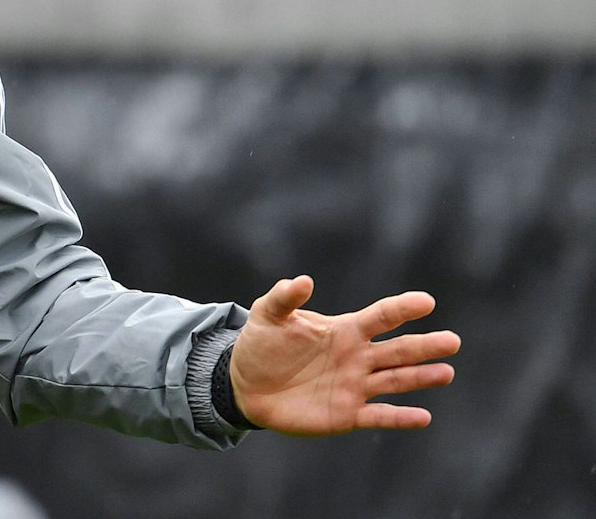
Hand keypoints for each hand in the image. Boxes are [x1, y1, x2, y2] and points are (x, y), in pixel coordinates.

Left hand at [230, 275, 458, 436]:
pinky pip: (380, 416)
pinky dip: (401, 417)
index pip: (380, 317)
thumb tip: (303, 280)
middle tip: (452, 341)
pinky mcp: (348, 414)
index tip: (426, 302)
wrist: (247, 386)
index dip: (402, 309)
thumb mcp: (267, 316)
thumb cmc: (261, 345)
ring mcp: (355, 386)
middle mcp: (357, 358)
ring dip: (421, 377)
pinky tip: (423, 416)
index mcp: (344, 331)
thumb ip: (284, 298)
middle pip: (398, 350)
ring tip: (446, 372)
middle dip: (424, 346)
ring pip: (396, 380)